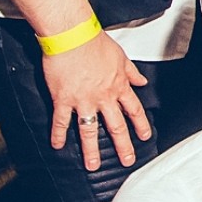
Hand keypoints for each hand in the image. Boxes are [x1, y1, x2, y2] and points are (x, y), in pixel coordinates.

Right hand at [41, 30, 150, 170]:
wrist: (72, 35)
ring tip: (93, 165)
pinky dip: (58, 134)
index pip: (134, 110)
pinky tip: (57, 145)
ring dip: (91, 150)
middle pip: (116, 126)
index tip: (144, 137)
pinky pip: (61, 121)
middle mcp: (103, 96)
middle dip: (123, 146)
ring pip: (89, 130)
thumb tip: (142, 80)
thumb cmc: (94, 42)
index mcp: (118, 85)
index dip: (141, 125)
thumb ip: (131, 71)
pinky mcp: (63, 99)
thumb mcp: (120, 56)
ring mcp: (83, 100)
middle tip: (127, 160)